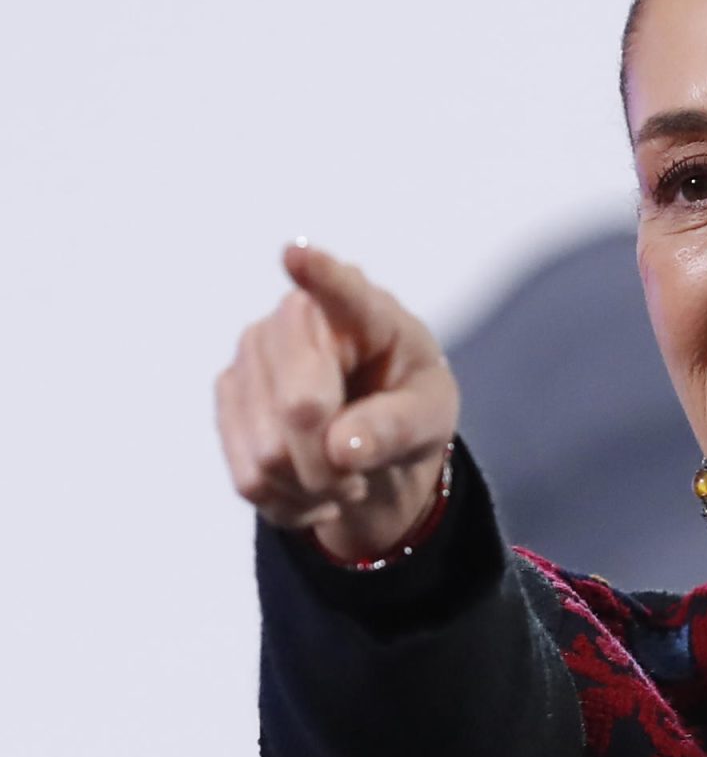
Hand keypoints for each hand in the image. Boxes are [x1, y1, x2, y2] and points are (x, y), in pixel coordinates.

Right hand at [216, 241, 460, 559]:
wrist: (372, 432)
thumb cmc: (408, 403)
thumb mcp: (430, 415)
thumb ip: (398, 426)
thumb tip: (342, 449)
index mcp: (362, 311)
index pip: (339, 290)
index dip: (317, 274)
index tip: (296, 253)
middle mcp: (292, 322)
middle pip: (301, 409)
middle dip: (335, 463)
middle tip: (360, 473)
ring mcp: (250, 357)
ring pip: (269, 455)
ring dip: (315, 488)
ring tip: (343, 478)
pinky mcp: (227, 398)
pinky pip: (249, 479)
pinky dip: (289, 502)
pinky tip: (312, 489)